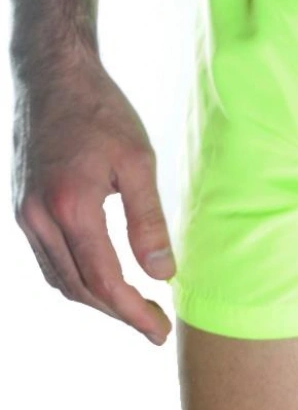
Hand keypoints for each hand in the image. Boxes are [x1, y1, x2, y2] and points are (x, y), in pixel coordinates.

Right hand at [11, 46, 175, 344]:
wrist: (54, 78)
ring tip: (133, 309)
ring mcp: (24, 215)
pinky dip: (75, 279)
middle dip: (117, 313)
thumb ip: (148, 221)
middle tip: (153, 326)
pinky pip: (47, 260)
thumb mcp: (138, 162)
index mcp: (70, 208)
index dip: (133, 313)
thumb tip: (162, 273)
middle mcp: (39, 218)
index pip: (104, 281)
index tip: (159, 331)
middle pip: (78, 289)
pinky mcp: (22, 208)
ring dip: (95, 301)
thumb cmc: (101, 113)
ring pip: (59, 279)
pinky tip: (101, 281)